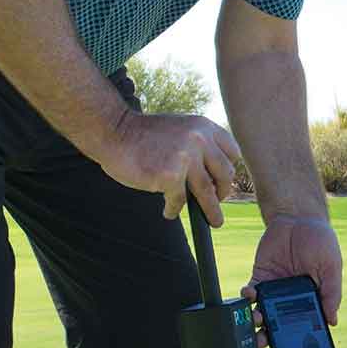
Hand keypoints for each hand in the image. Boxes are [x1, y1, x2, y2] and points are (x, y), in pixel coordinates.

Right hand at [94, 110, 241, 224]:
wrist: (114, 131)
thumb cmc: (143, 134)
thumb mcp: (180, 128)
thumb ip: (198, 143)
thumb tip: (213, 177)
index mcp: (203, 126)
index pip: (232, 152)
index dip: (229, 169)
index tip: (223, 181)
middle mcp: (199, 139)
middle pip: (225, 174)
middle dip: (223, 191)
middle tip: (218, 201)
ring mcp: (186, 158)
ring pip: (207, 192)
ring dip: (211, 211)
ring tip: (214, 222)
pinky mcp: (170, 176)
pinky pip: (179, 200)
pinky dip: (174, 209)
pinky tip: (168, 212)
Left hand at [240, 215, 341, 347]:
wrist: (299, 217)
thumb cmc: (321, 242)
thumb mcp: (332, 267)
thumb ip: (332, 293)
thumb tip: (333, 321)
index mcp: (310, 299)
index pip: (302, 324)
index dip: (296, 337)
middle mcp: (290, 299)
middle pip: (278, 323)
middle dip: (270, 335)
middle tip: (265, 342)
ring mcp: (274, 289)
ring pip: (261, 312)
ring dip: (256, 320)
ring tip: (257, 320)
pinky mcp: (260, 276)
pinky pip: (250, 293)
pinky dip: (246, 297)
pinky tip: (249, 295)